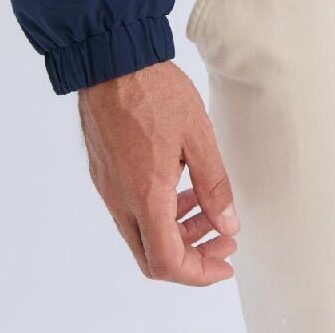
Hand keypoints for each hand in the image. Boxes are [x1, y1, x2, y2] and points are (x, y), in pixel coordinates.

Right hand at [78, 60, 239, 284]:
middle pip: (153, 257)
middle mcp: (122, 201)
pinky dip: (161, 212)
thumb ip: (214, 184)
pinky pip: (132, 211)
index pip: (168, 262)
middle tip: (223, 240)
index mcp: (145, 196)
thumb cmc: (153, 92)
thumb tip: (228, 224)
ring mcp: (110, 189)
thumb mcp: (197, 135)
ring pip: (143, 234)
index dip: (199, 272)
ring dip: (177, 232)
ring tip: (209, 210)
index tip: (225, 262)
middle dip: (192, 256)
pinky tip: (183, 186)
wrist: (110, 62)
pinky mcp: (105, 173)